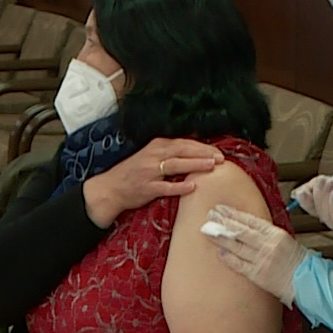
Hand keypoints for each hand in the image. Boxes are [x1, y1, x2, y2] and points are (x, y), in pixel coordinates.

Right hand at [82, 138, 224, 227]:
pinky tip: (192, 186)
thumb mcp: (151, 155)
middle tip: (221, 158)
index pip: (184, 143)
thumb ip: (170, 152)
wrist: (111, 188)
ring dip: (195, 164)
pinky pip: (165, 187)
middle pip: (183, 151)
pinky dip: (179, 187)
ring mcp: (150, 172)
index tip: (218, 152)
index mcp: (157, 146)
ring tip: (212, 166)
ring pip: (176, 165)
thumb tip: (196, 148)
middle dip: (203, 153)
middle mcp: (154, 155)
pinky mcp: (147, 188)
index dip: (202, 147)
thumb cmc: (134, 173)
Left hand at [201, 204, 307, 304]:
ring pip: (238, 246)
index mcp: (276, 234)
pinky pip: (241, 265)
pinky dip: (230, 258)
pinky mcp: (258, 275)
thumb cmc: (297, 261)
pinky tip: (220, 252)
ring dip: (222, 238)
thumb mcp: (285, 240)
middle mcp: (268, 245)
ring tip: (208, 231)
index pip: (251, 221)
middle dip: (224, 222)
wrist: (306, 281)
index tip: (221, 209)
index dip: (234, 214)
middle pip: (241, 231)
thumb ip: (268, 233)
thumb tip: (248, 225)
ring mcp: (262, 260)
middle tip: (210, 216)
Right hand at [292, 169, 332, 241]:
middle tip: (321, 180)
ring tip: (330, 184)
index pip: (315, 208)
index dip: (305, 201)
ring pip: (326, 219)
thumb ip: (319, 185)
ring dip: (324, 200)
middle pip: (319, 214)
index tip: (300, 191)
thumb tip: (298, 192)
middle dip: (316, 196)